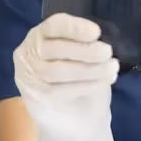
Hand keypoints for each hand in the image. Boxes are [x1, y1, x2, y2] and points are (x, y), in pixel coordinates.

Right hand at [13, 14, 120, 140]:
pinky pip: (60, 90)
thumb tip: (103, 44)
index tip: (96, 32)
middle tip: (108, 52)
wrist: (72, 114)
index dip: (74, 27)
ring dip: (89, 70)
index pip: (54, 26)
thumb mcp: (83, 54)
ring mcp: (29, 76)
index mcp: (41, 35)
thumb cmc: (80, 75)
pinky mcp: (35, 96)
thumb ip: (86, 46)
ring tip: (111, 68)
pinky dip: (86, 85)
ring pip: (58, 71)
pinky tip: (103, 82)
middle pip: (55, 49)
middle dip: (86, 51)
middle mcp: (29, 53)